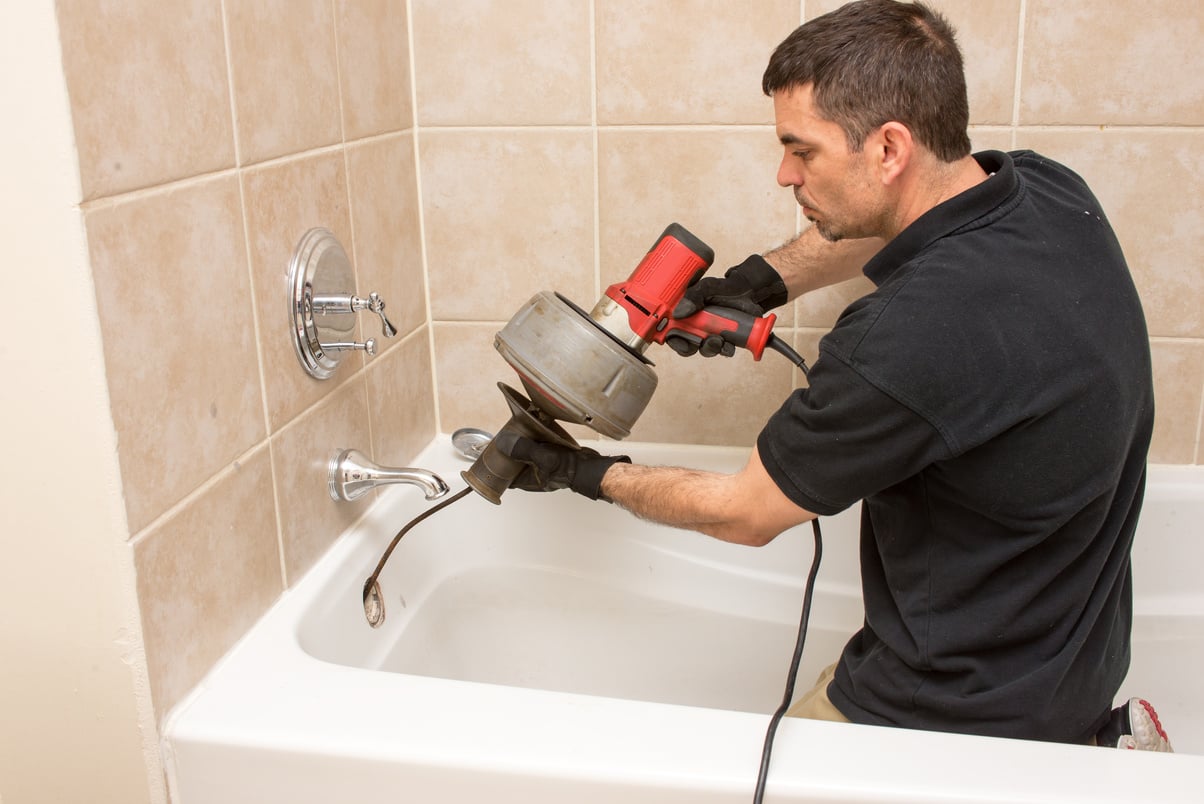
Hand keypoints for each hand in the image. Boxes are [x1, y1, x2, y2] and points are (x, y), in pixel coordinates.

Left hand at [493, 432, 630, 500]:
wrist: (589, 466)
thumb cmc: (569, 468)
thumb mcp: (543, 457)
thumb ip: (523, 450)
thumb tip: (504, 443)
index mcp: (527, 480)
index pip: (504, 476)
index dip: (495, 466)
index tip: (488, 455)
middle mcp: (533, 474)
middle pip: (512, 463)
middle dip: (505, 453)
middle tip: (500, 440)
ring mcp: (542, 466)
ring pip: (524, 455)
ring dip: (519, 445)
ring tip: (512, 433)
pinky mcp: (550, 457)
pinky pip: (535, 448)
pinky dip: (532, 440)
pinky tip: (532, 431)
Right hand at [667, 254, 786, 357]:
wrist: (752, 292)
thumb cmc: (727, 288)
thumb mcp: (708, 287)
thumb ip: (693, 296)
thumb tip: (678, 312)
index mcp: (687, 313)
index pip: (671, 330)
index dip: (673, 339)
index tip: (681, 341)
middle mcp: (696, 325)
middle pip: (686, 344)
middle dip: (694, 346)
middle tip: (703, 340)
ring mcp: (711, 334)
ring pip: (705, 349)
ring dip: (711, 348)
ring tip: (721, 340)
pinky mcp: (725, 340)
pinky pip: (722, 351)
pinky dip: (726, 350)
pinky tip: (730, 344)